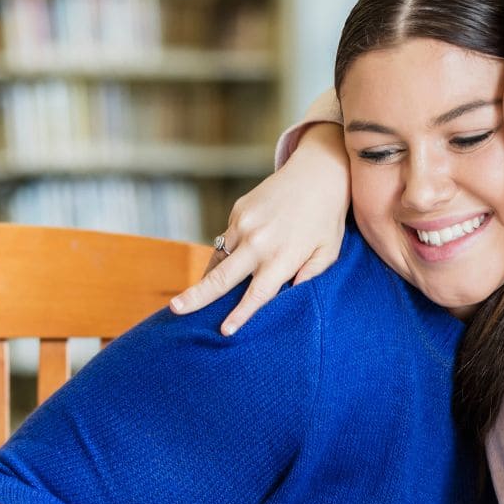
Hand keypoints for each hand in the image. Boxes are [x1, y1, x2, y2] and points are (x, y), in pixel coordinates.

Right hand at [168, 122, 349, 334]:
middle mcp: (258, 241)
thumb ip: (310, 278)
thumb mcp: (328, 253)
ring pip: (218, 259)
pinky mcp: (237, 211)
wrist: (318, 172)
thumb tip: (289, 299)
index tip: (224, 331)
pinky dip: (223, 255)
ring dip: (207, 279)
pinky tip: (227, 266)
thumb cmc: (327, 219)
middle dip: (196, 296)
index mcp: (282, 256)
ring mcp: (244, 224)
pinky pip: (225, 241)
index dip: (240, 314)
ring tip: (192, 299)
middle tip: (175, 310)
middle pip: (221, 277)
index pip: (257, 294)